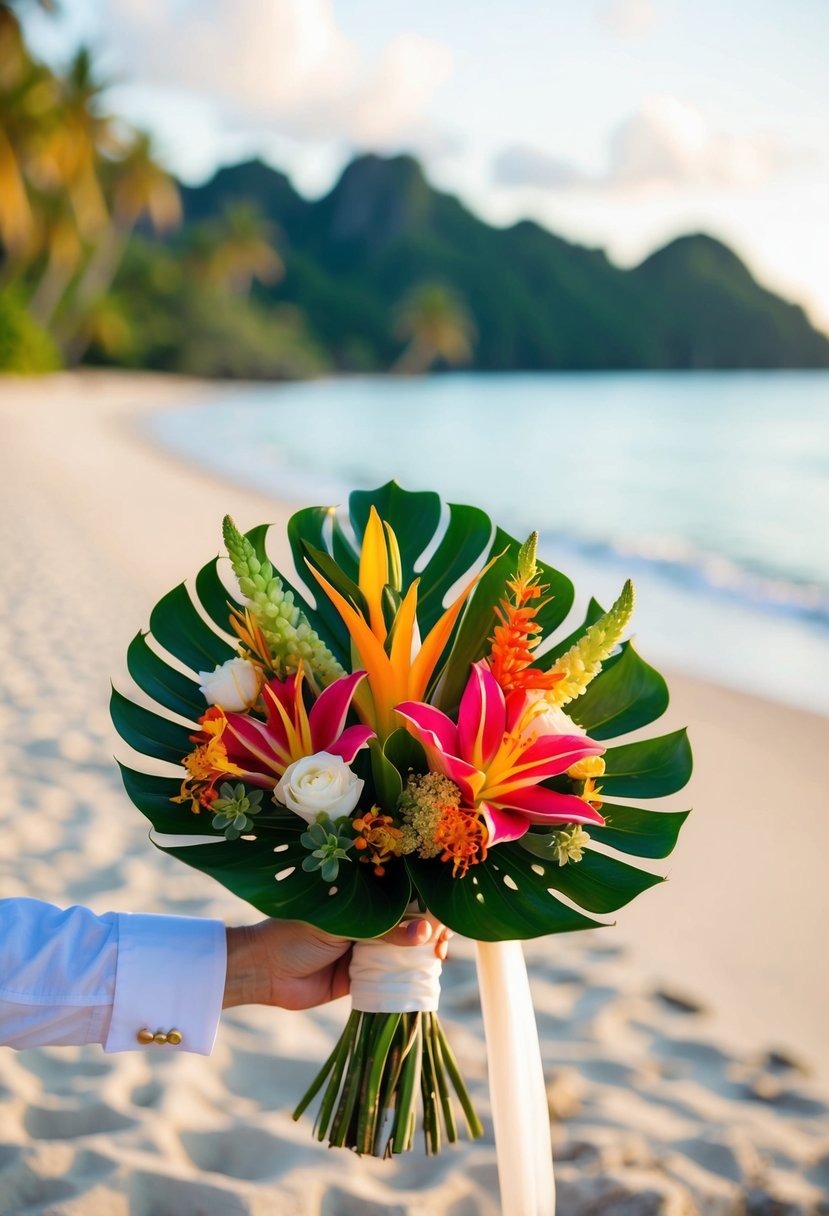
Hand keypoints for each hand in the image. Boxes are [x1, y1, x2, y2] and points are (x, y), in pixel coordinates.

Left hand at [223, 916, 452, 1011]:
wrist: (264, 972)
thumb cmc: (296, 934)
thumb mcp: (342, 926)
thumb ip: (383, 930)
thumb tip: (426, 933)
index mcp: (360, 899)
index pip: (400, 896)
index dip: (424, 903)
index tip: (443, 912)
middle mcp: (366, 922)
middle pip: (407, 925)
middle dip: (430, 932)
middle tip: (442, 943)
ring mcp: (365, 950)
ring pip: (403, 952)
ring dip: (422, 956)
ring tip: (437, 959)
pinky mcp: (361, 979)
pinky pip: (390, 978)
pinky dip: (407, 979)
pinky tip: (423, 978)